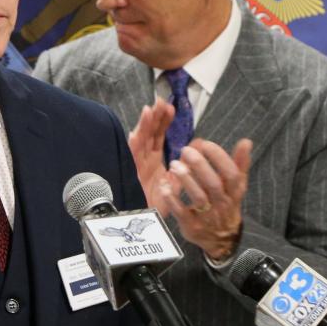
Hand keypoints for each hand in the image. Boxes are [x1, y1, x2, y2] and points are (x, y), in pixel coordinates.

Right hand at [127, 99, 173, 213]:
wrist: (146, 224)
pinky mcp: (131, 173)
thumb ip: (184, 171)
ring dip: (144, 125)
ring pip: (140, 140)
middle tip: (161, 101)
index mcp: (154, 161)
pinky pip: (132, 156)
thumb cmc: (158, 206)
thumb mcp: (176, 185)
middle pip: (148, 134)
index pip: (158, 137)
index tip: (170, 108)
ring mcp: (136, 166)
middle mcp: (144, 161)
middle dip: (154, 117)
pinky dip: (134, 143)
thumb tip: (195, 153)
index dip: (163, 122)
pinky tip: (137, 131)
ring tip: (151, 109)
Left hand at [158, 137, 250, 261]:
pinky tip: (164, 185)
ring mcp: (206, 216)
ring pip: (198, 197)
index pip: (231, 174)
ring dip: (186, 180)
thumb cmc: (226, 205)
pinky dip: (172, 198)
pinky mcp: (191, 225)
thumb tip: (246, 141)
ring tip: (174, 164)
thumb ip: (239, 164)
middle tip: (186, 150)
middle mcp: (222, 204)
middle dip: (200, 166)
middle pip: (213, 184)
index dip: (219, 158)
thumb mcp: (236, 187)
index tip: (206, 143)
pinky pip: (181, 212)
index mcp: (234, 192)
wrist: (221, 240)